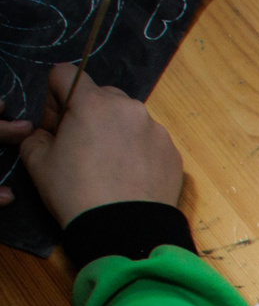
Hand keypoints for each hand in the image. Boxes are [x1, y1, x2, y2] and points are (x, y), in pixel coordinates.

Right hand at [14, 65, 183, 223]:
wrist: (125, 231)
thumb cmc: (77, 194)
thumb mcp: (37, 161)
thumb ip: (38, 135)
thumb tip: (50, 134)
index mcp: (93, 103)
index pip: (65, 74)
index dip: (54, 97)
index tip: (56, 126)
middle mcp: (129, 109)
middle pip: (101, 96)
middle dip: (88, 114)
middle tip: (82, 147)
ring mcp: (156, 130)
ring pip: (129, 118)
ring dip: (116, 132)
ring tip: (109, 166)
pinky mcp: (173, 153)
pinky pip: (150, 141)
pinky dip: (138, 151)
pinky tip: (130, 177)